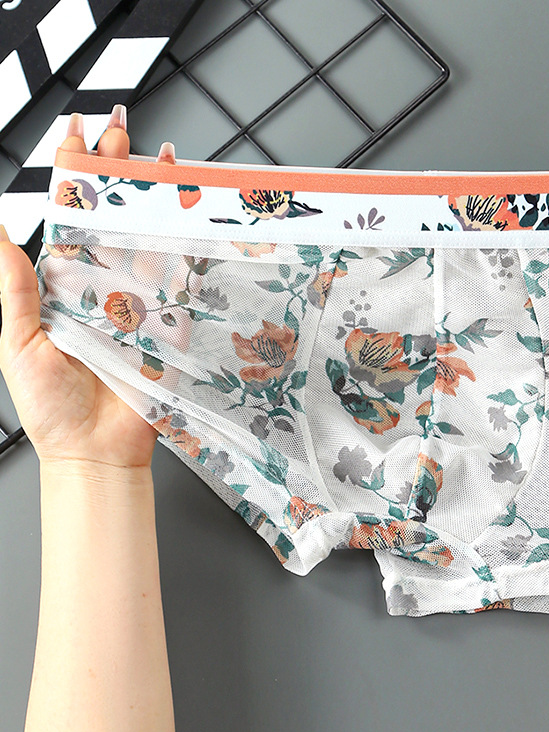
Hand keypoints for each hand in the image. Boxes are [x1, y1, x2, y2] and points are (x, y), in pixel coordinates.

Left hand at [0, 108, 176, 468]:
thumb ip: (12, 286)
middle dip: (117, 168)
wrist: (95, 450)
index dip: (75, 172)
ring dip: (157, 198)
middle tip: (122, 127)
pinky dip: (189, 247)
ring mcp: (140, 302)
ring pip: (148, 237)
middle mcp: (104, 284)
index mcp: (63, 283)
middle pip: (112, 215)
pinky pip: (180, 280)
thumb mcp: (18, 341)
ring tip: (162, 158)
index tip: (79, 131)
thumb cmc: (51, 405)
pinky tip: (193, 218)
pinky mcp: (170, 324)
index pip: (68, 214)